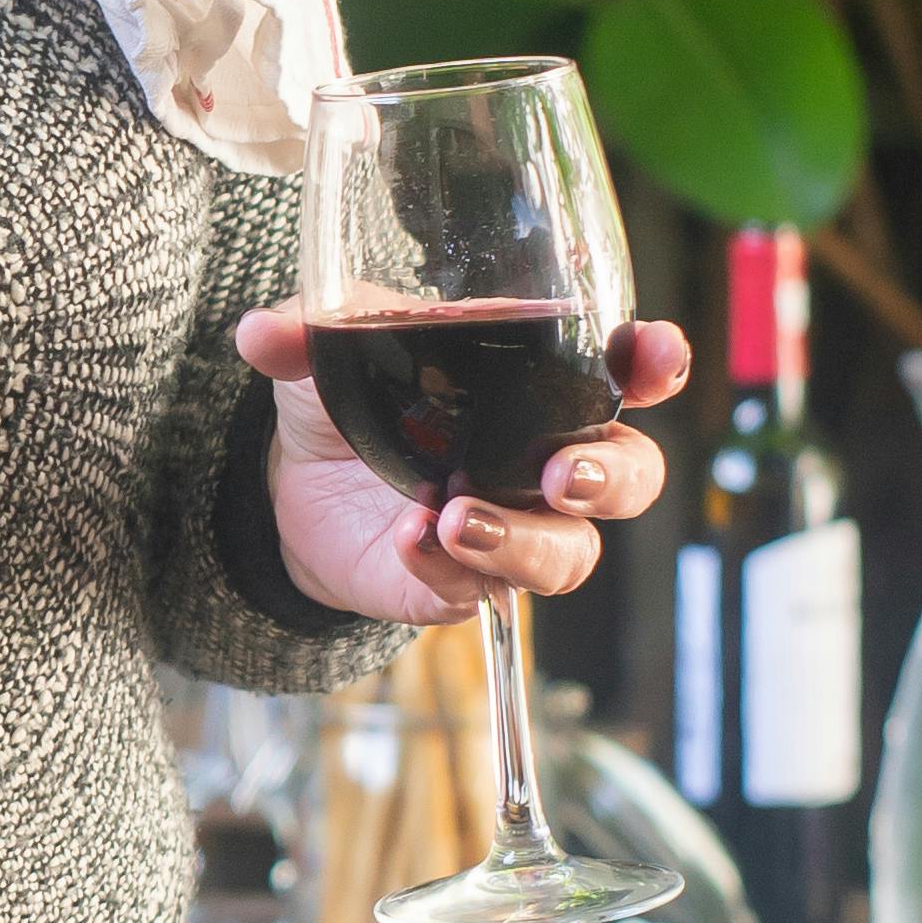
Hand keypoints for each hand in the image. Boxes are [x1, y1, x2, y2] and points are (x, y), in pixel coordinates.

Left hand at [232, 302, 688, 627]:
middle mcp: (547, 461)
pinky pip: (479, 594)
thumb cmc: (349, 396)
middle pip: (631, 477)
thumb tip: (264, 333)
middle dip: (610, 478)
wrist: (293, 483)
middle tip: (560, 474)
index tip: (650, 354)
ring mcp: (514, 529)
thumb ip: (309, 329)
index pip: (628, 374)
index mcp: (542, 386)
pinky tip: (409, 541)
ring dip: (523, 541)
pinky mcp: (464, 586)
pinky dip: (444, 570)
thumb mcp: (328, 344)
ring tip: (457, 519)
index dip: (656, 364)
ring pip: (570, 555)